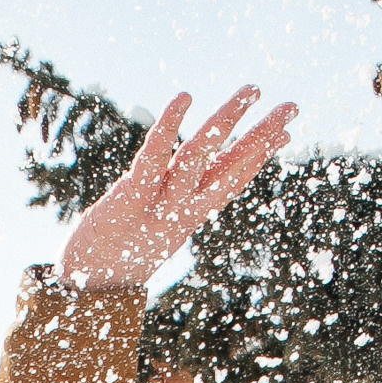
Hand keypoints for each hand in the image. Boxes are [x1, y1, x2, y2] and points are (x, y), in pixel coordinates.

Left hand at [59, 87, 296, 289]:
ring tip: (252, 90)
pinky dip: (168, 127)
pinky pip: (154, 158)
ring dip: (227, 120)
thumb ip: (169, 208)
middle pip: (230, 165)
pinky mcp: (132, 199)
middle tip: (293, 107)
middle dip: (262, 135)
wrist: (88, 292)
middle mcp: (182, 208)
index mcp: (189, 213)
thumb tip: (185, 193)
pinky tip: (186, 97)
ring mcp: (160, 204)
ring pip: (201, 156)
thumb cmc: (117, 257)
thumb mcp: (151, 232)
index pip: (232, 180)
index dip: (260, 157)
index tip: (286, 135)